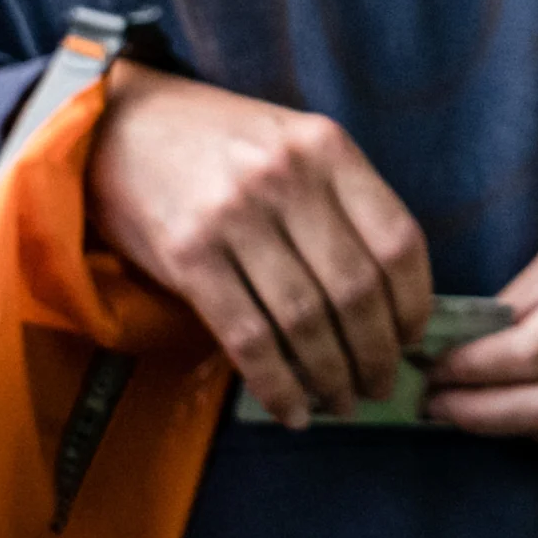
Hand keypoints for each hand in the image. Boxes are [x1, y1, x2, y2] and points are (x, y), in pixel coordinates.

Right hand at [87, 61, 430, 429]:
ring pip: (305, 319)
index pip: (398, 241)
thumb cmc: (222, 144)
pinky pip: (247, 337)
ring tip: (341, 403)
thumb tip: (391, 299)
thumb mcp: (294, 145)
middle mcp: (286, 178)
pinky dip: (276, 385)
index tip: (414, 339)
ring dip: (331, 376)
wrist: (123, 126)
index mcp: (328, 148)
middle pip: (356, 289)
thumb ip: (341, 202)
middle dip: (377, 353)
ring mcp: (234, 216)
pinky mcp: (187, 255)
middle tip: (380, 386)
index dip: (415, 303)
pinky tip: (292, 410)